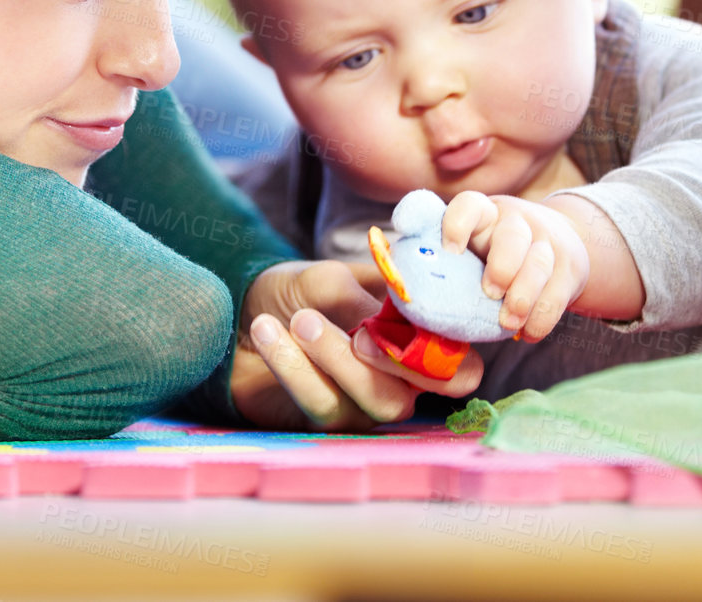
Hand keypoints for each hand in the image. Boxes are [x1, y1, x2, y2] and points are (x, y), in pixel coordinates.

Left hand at [231, 260, 481, 431]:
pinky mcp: (322, 422)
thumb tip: (390, 323)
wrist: (240, 308)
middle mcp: (397, 383)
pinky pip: (321, 405)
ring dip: (333, 359)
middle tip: (348, 328)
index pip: (461, 369)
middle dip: (384, 361)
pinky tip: (268, 331)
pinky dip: (294, 366)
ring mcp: (360, 407)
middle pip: (413, 395)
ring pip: (370, 403)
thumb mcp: (333, 279)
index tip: (406, 322)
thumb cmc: (299, 291)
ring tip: (298, 319)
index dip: (447, 358)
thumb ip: (369, 301)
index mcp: (416, 343)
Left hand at [438, 192, 590, 342]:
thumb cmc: (493, 251)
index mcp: (483, 214)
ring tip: (507, 323)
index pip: (470, 205)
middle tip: (489, 293)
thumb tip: (409, 291)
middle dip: (502, 267)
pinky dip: (542, 318)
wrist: (555, 240)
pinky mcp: (570, 266)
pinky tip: (527, 332)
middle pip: (512, 236)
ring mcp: (546, 242)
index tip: (449, 251)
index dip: (457, 225)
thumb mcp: (472, 244)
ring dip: (523, 298)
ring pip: (539, 264)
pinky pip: (559, 292)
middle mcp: (516, 221)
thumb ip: (445, 262)